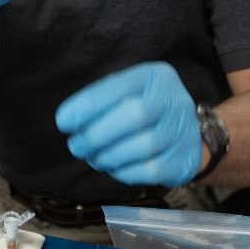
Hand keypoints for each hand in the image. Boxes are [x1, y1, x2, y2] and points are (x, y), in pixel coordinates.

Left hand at [55, 62, 202, 187]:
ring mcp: (183, 130)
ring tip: (94, 157)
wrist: (185, 134)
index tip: (64, 121)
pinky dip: (125, 172)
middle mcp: (174, 99)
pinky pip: (150, 170)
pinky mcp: (184, 159)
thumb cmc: (144, 109)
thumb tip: (69, 120)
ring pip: (142, 147)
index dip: (88, 106)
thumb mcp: (127, 93)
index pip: (119, 87)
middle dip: (97, 134)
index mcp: (155, 77)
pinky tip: (114, 167)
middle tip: (77, 146)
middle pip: (133, 115)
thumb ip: (101, 101)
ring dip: (109, 156)